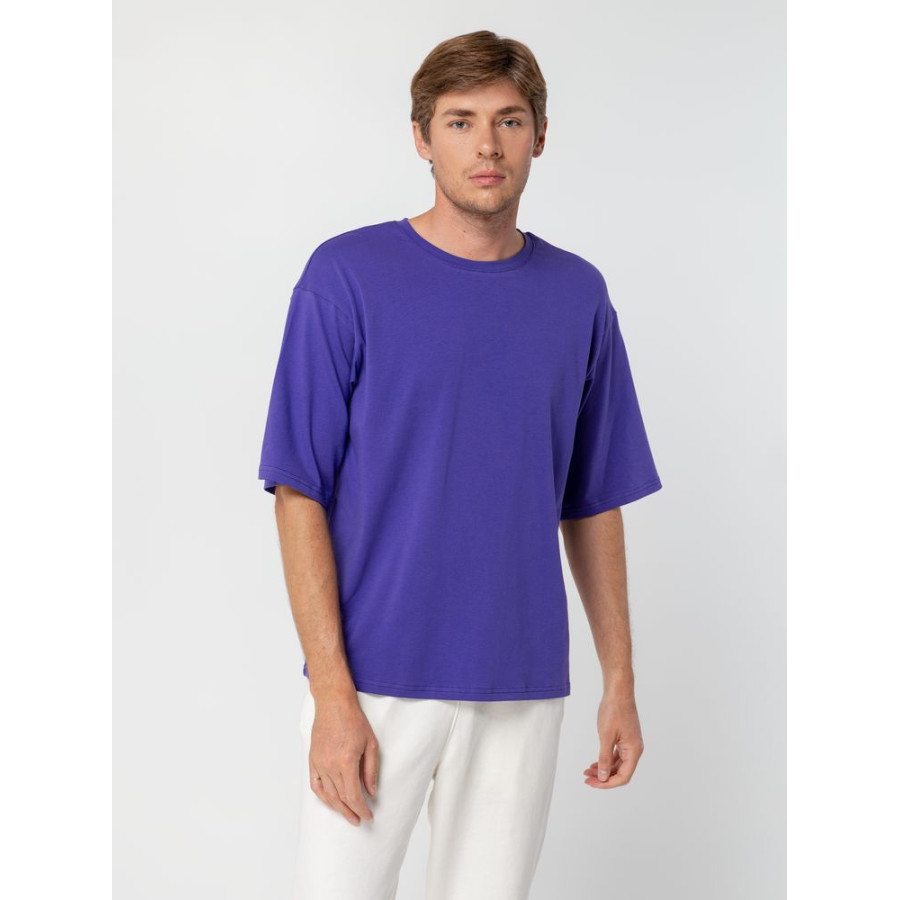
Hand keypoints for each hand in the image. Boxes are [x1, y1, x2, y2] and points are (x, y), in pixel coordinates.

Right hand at [308, 692, 379, 824]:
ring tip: (348, 815)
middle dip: (351, 812)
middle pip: (340, 798)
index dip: (361, 809)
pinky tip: (330, 802)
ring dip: (338, 808)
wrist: (334, 704)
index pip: (353, 795)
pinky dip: (323, 797)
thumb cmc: (354, 720)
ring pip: (327, 795)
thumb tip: (372, 792)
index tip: (368, 816)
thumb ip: (371, 770)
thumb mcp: (371, 744)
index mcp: (346, 761)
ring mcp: (319, 763)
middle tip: (359, 820)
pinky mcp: (312, 760)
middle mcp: (330, 765)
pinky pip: (315, 785)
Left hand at [583, 689, 643, 788]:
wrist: (618, 691)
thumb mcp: (606, 736)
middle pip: (621, 772)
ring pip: (618, 764)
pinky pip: (617, 755)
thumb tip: (603, 777)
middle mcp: (635, 749)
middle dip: (604, 777)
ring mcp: (630, 743)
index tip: (592, 783)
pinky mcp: (625, 738)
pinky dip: (607, 760)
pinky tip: (596, 762)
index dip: (608, 783)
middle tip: (587, 779)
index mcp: (634, 751)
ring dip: (604, 769)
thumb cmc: (614, 710)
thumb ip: (605, 758)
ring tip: (588, 771)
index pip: (623, 776)